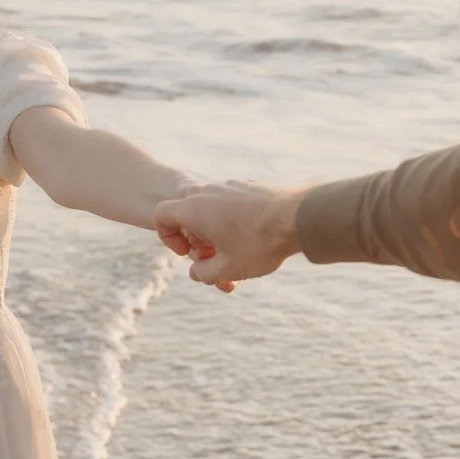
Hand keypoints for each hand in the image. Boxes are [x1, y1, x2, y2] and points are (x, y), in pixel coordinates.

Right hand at [155, 181, 304, 288]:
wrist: (298, 218)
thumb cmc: (259, 244)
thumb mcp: (227, 269)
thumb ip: (203, 273)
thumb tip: (196, 271)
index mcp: (194, 208)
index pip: (161, 215)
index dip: (168, 237)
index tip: (187, 253)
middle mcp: (208, 191)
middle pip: (187, 213)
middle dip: (196, 237)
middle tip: (213, 255)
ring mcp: (230, 185)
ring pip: (211, 208)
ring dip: (215, 230)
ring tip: (236, 251)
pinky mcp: (249, 186)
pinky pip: (231, 203)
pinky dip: (233, 220)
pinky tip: (253, 237)